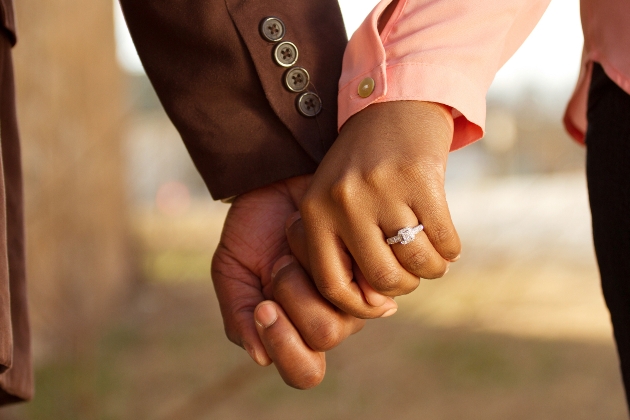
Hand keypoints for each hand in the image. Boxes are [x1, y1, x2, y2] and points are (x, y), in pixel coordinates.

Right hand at [211, 176, 395, 387]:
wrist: (278, 178)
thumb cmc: (256, 228)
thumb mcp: (233, 270)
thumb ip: (239, 315)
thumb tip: (260, 358)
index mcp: (295, 327)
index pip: (305, 371)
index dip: (286, 348)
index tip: (263, 307)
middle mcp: (329, 315)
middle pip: (324, 336)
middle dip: (293, 295)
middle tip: (280, 263)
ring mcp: (354, 291)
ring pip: (346, 304)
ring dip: (310, 271)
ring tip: (297, 241)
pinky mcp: (372, 262)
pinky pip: (364, 274)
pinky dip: (331, 250)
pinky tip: (317, 231)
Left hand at [300, 101, 461, 316]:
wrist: (393, 106)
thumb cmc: (362, 166)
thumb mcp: (336, 201)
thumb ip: (346, 250)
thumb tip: (378, 303)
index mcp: (316, 211)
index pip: (332, 284)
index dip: (361, 306)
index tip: (382, 306)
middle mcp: (344, 201)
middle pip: (381, 278)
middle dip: (404, 286)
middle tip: (412, 275)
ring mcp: (382, 189)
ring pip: (416, 262)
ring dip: (432, 269)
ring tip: (432, 260)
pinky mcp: (420, 178)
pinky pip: (444, 239)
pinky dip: (451, 250)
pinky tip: (447, 243)